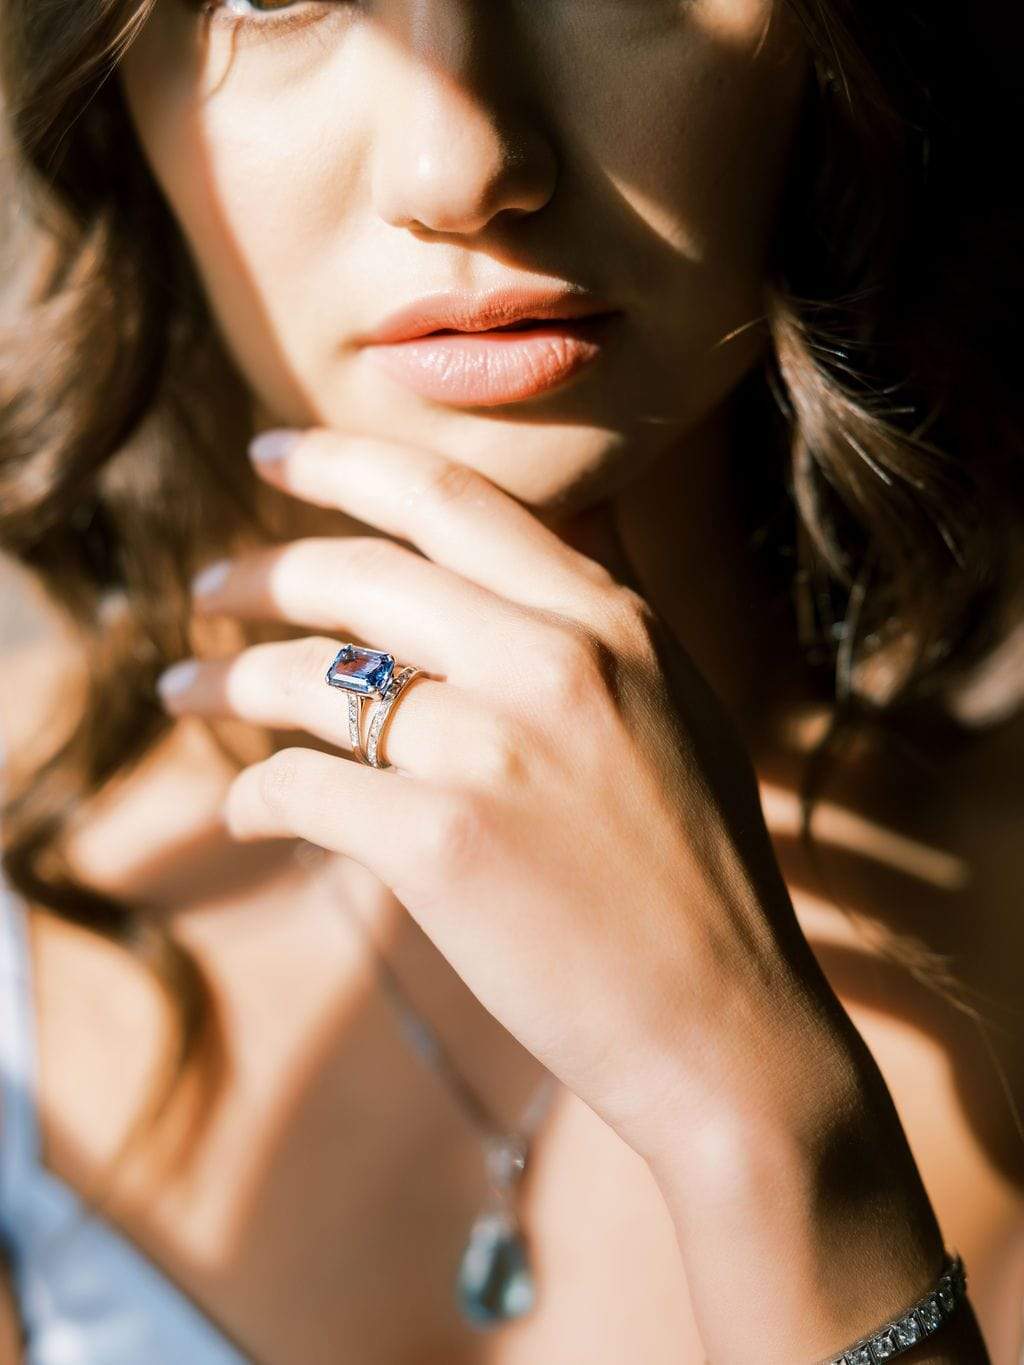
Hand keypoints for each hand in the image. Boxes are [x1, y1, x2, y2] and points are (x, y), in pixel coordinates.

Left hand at [157, 424, 839, 1161]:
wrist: (726, 1025)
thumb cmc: (695, 872)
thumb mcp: (673, 707)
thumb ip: (591, 621)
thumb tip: (494, 552)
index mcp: (610, 618)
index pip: (448, 498)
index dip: (340, 461)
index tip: (268, 452)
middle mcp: (553, 659)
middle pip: (354, 574)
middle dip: (256, 573)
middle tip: (207, 589)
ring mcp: (492, 750)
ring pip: (308, 678)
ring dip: (225, 683)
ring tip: (183, 691)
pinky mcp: (440, 845)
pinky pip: (298, 788)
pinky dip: (252, 797)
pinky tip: (243, 809)